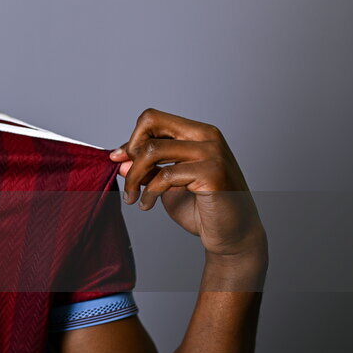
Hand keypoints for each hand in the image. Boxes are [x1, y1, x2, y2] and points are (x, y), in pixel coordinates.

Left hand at [109, 108, 263, 258]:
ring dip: (134, 177)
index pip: (153, 118)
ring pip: (153, 150)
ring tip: (133, 197)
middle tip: (128, 180)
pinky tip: (147, 205)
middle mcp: (208, 137)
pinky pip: (165, 176)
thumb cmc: (203, 207)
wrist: (232, 234)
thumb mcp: (167, 182)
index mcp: (198, 133)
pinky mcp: (213, 173)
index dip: (132, 139)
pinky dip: (149, 193)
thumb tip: (119, 158)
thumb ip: (147, 166)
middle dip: (131, 153)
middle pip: (151, 124)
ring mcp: (213, 153)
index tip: (121, 160)